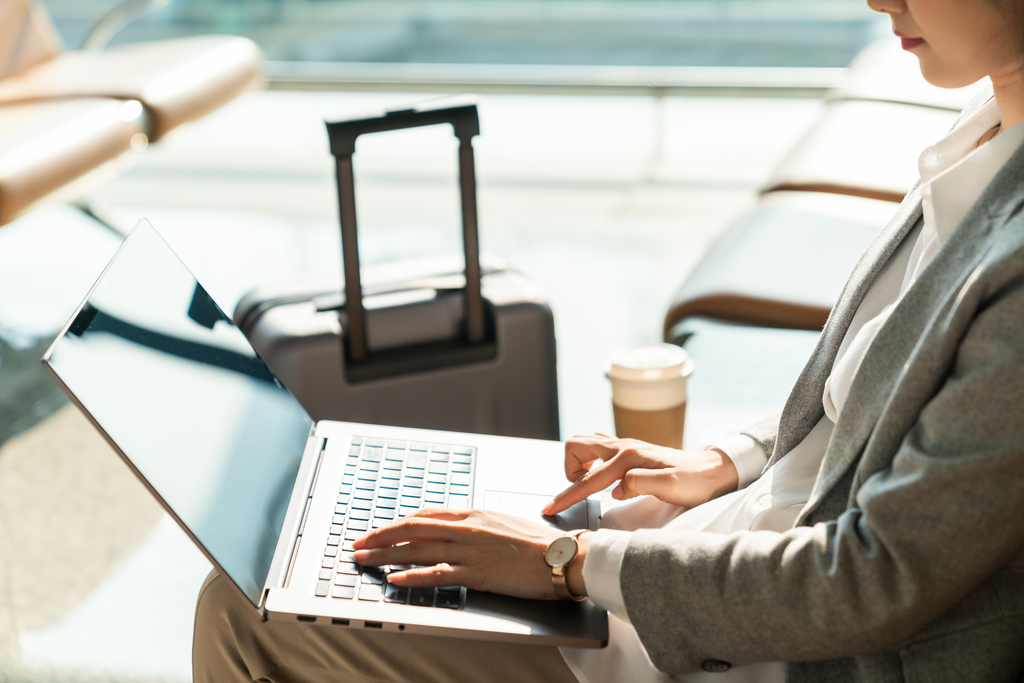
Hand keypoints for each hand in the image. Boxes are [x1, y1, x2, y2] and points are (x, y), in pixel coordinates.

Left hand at [352, 509, 589, 600]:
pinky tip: (394, 579)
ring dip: (385, 555)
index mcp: (472, 515)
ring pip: (417, 550)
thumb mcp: (502, 523)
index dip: (396, 525)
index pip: (424, 517)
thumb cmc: (538, 542)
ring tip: (364, 560)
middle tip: (358, 545)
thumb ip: (477, 526)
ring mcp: (470, 550)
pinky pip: (437, 574)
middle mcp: (466, 529)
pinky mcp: (477, 573)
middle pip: (412, 529)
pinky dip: (412, 577)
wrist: (563, 555)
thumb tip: (458, 529)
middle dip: (380, 537)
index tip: (377, 531)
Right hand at [542, 433, 738, 515]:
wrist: (713, 471)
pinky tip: (603, 476)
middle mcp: (623, 447)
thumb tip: (616, 489)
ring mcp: (625, 446)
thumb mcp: (672, 488)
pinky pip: (598, 447)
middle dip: (569, 470)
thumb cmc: (695, 482)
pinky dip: (591, 460)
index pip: (588, 479)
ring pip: (585, 443)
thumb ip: (641, 484)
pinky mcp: (629, 450)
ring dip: (578, 463)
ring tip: (591, 485)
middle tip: (581, 490)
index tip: (550, 509)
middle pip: (576, 445)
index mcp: (628, 458)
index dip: (567, 496)